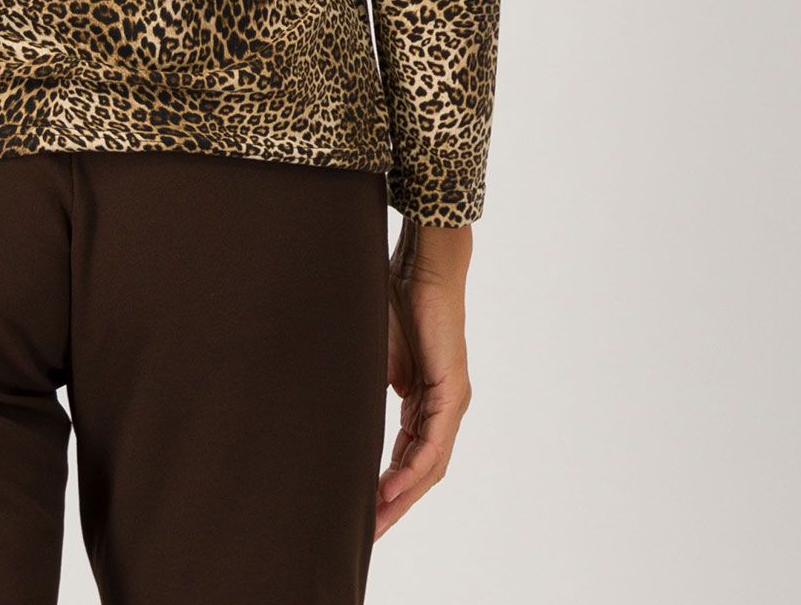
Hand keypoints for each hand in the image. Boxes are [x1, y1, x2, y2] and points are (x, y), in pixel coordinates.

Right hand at [376, 218, 473, 536]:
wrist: (422, 267)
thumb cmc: (398, 300)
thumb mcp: (376, 355)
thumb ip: (373, 386)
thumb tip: (349, 414)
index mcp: (424, 399)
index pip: (407, 454)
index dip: (386, 485)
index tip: (363, 510)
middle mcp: (442, 407)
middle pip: (421, 470)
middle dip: (395, 504)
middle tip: (368, 532)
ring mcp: (450, 401)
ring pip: (429, 464)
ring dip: (403, 495)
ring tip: (376, 520)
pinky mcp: (451, 391)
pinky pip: (433, 443)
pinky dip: (412, 469)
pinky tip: (392, 488)